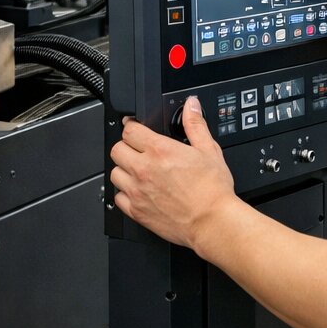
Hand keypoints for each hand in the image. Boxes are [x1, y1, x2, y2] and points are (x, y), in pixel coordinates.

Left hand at [109, 96, 239, 252]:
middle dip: (126, 147)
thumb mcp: (208, 150)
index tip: (136, 129)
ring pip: (114, 173)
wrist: (212, 222)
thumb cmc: (212, 190)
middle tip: (137, 150)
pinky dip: (124, 194)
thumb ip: (195, 124)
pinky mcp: (137, 211)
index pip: (129, 130)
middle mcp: (144, 169)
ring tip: (137, 172)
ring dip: (124, 170)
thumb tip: (191, 105)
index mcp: (160, 150)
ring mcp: (138, 191)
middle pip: (117, 149)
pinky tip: (138, 192)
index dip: (133, 127)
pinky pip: (118, 199)